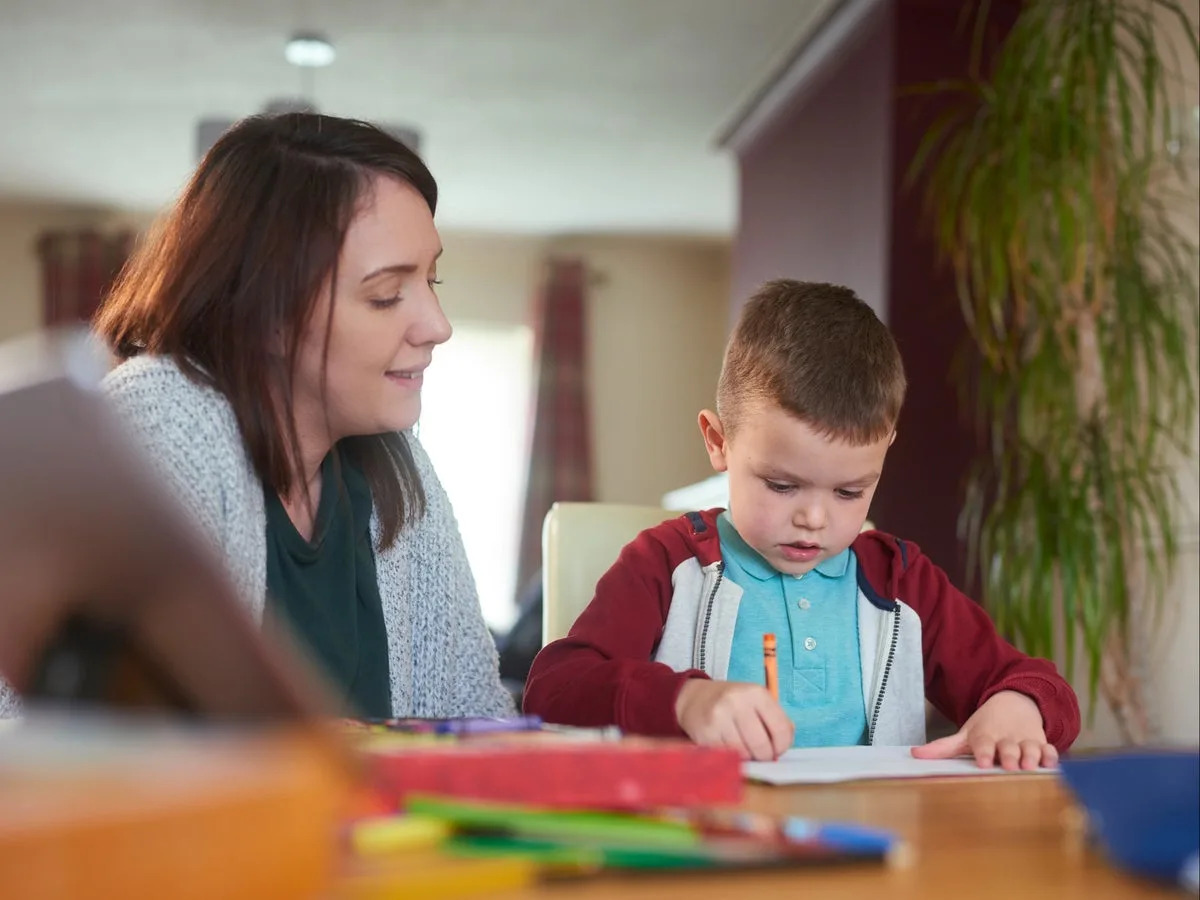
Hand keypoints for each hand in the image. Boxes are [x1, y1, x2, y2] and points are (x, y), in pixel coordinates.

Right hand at [675, 678, 793, 760]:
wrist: (694, 698)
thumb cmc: (732, 703)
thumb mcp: (756, 701)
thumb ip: (776, 719)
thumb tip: (785, 743)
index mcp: (756, 693)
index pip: (781, 729)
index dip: (782, 746)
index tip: (777, 749)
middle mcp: (737, 702)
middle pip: (762, 745)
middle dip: (765, 756)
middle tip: (761, 755)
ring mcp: (719, 717)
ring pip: (744, 754)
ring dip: (748, 757)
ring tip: (744, 749)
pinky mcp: (706, 732)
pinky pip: (727, 756)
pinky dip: (731, 757)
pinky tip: (729, 747)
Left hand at [912, 690, 1057, 770]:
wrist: (1014, 702)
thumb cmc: (986, 725)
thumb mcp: (965, 734)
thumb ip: (943, 747)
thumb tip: (914, 754)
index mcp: (985, 735)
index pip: (983, 743)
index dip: (984, 752)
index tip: (983, 762)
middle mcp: (1006, 738)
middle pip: (1008, 747)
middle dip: (1009, 756)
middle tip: (1010, 766)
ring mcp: (1025, 739)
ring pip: (1030, 748)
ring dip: (1031, 756)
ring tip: (1030, 766)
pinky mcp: (1042, 742)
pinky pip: (1049, 748)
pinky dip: (1051, 755)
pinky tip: (1051, 763)